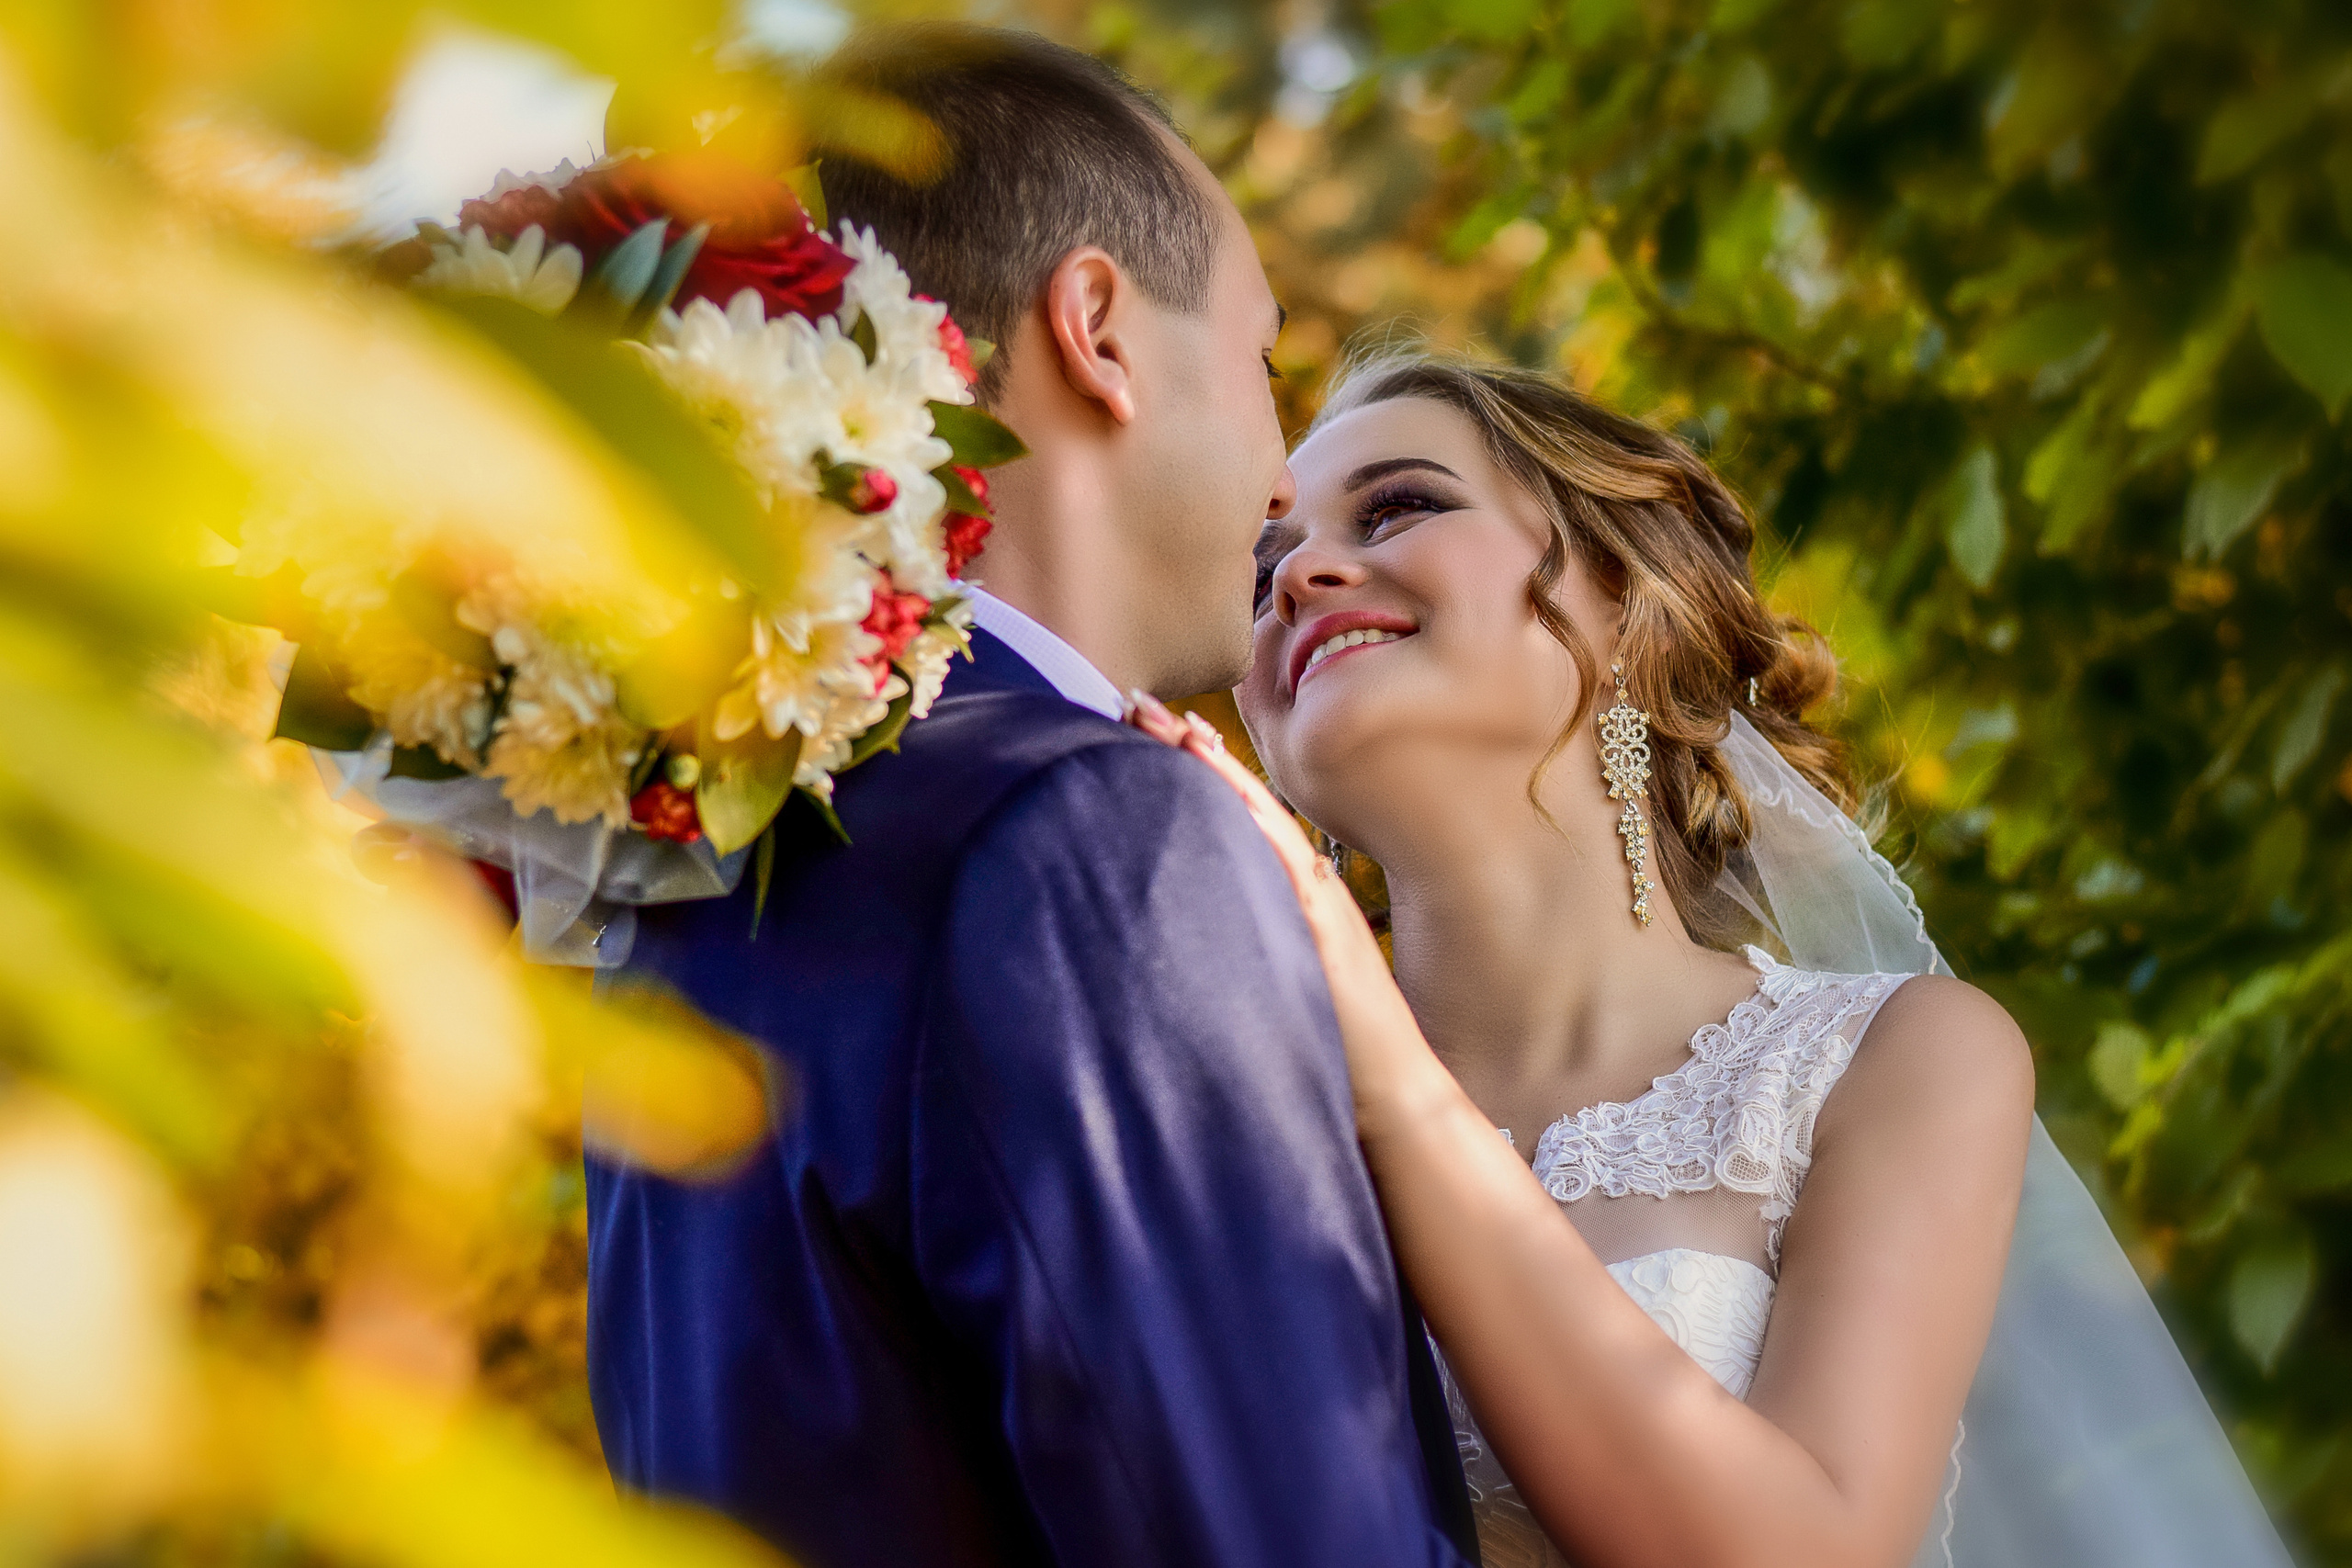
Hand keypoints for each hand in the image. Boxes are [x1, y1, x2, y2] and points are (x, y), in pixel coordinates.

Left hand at [1124, 692, 1442, 1130]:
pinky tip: (1228, 800)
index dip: (1189, 765)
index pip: (1231, 812)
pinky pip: (1291, 871)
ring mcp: (1320, 905)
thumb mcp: (1272, 977)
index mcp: (1289, 892)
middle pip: (1238, 800)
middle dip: (1185, 749)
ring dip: (1215, 773)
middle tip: (1131, 701)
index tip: (1142, 724)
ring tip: (1171, 729)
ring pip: (1262, 822)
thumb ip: (1236, 940)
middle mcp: (1305, 886)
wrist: (1396, 1096)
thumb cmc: (1331, 1047)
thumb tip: (1169, 923)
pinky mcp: (1329, 934)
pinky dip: (1260, 831)